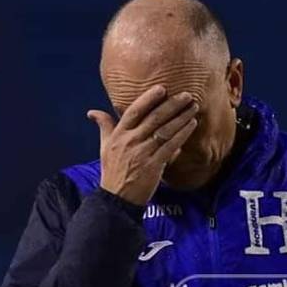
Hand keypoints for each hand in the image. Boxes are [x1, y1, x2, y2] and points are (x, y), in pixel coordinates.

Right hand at [87, 85, 199, 205]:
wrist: (117, 198)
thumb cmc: (112, 171)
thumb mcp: (104, 147)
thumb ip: (104, 126)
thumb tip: (93, 112)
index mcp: (119, 135)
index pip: (134, 111)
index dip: (148, 99)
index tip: (162, 88)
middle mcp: (131, 141)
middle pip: (154, 118)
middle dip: (172, 105)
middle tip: (187, 95)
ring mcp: (143, 153)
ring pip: (165, 130)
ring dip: (181, 118)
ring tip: (193, 108)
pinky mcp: (154, 165)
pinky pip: (171, 146)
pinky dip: (182, 135)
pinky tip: (192, 126)